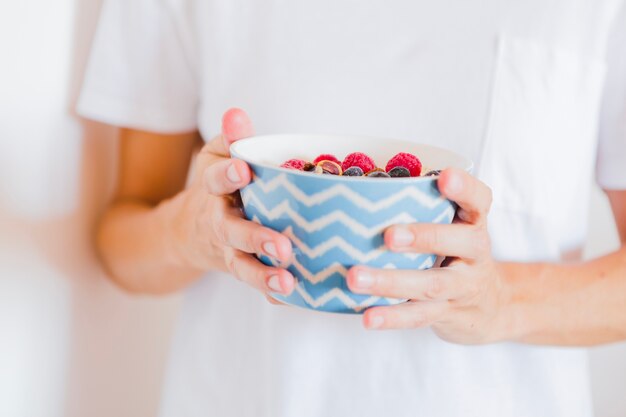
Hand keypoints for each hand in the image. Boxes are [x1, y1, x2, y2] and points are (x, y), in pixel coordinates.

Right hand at [168, 108, 294, 295]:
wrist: (188, 233)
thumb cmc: (216, 187)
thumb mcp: (215, 157)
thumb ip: (231, 139)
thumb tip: (237, 113)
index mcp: (212, 189)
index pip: (215, 179)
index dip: (227, 175)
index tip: (244, 169)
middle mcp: (217, 222)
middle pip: (231, 231)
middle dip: (254, 237)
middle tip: (282, 245)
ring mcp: (227, 250)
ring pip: (241, 265)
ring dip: (262, 275)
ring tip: (287, 281)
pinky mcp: (239, 269)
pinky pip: (254, 284)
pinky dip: (271, 294)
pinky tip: (293, 297)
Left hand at [346, 169, 508, 343]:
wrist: (491, 306)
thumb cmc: (457, 253)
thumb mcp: (453, 226)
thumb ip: (424, 208)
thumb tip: (361, 190)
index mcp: (473, 223)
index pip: (478, 200)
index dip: (464, 188)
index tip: (444, 176)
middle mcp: (475, 253)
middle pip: (457, 243)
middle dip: (423, 238)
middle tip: (388, 236)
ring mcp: (464, 286)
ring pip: (431, 285)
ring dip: (391, 282)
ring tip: (355, 278)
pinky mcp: (449, 314)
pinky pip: (420, 315)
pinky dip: (393, 317)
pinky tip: (368, 316)